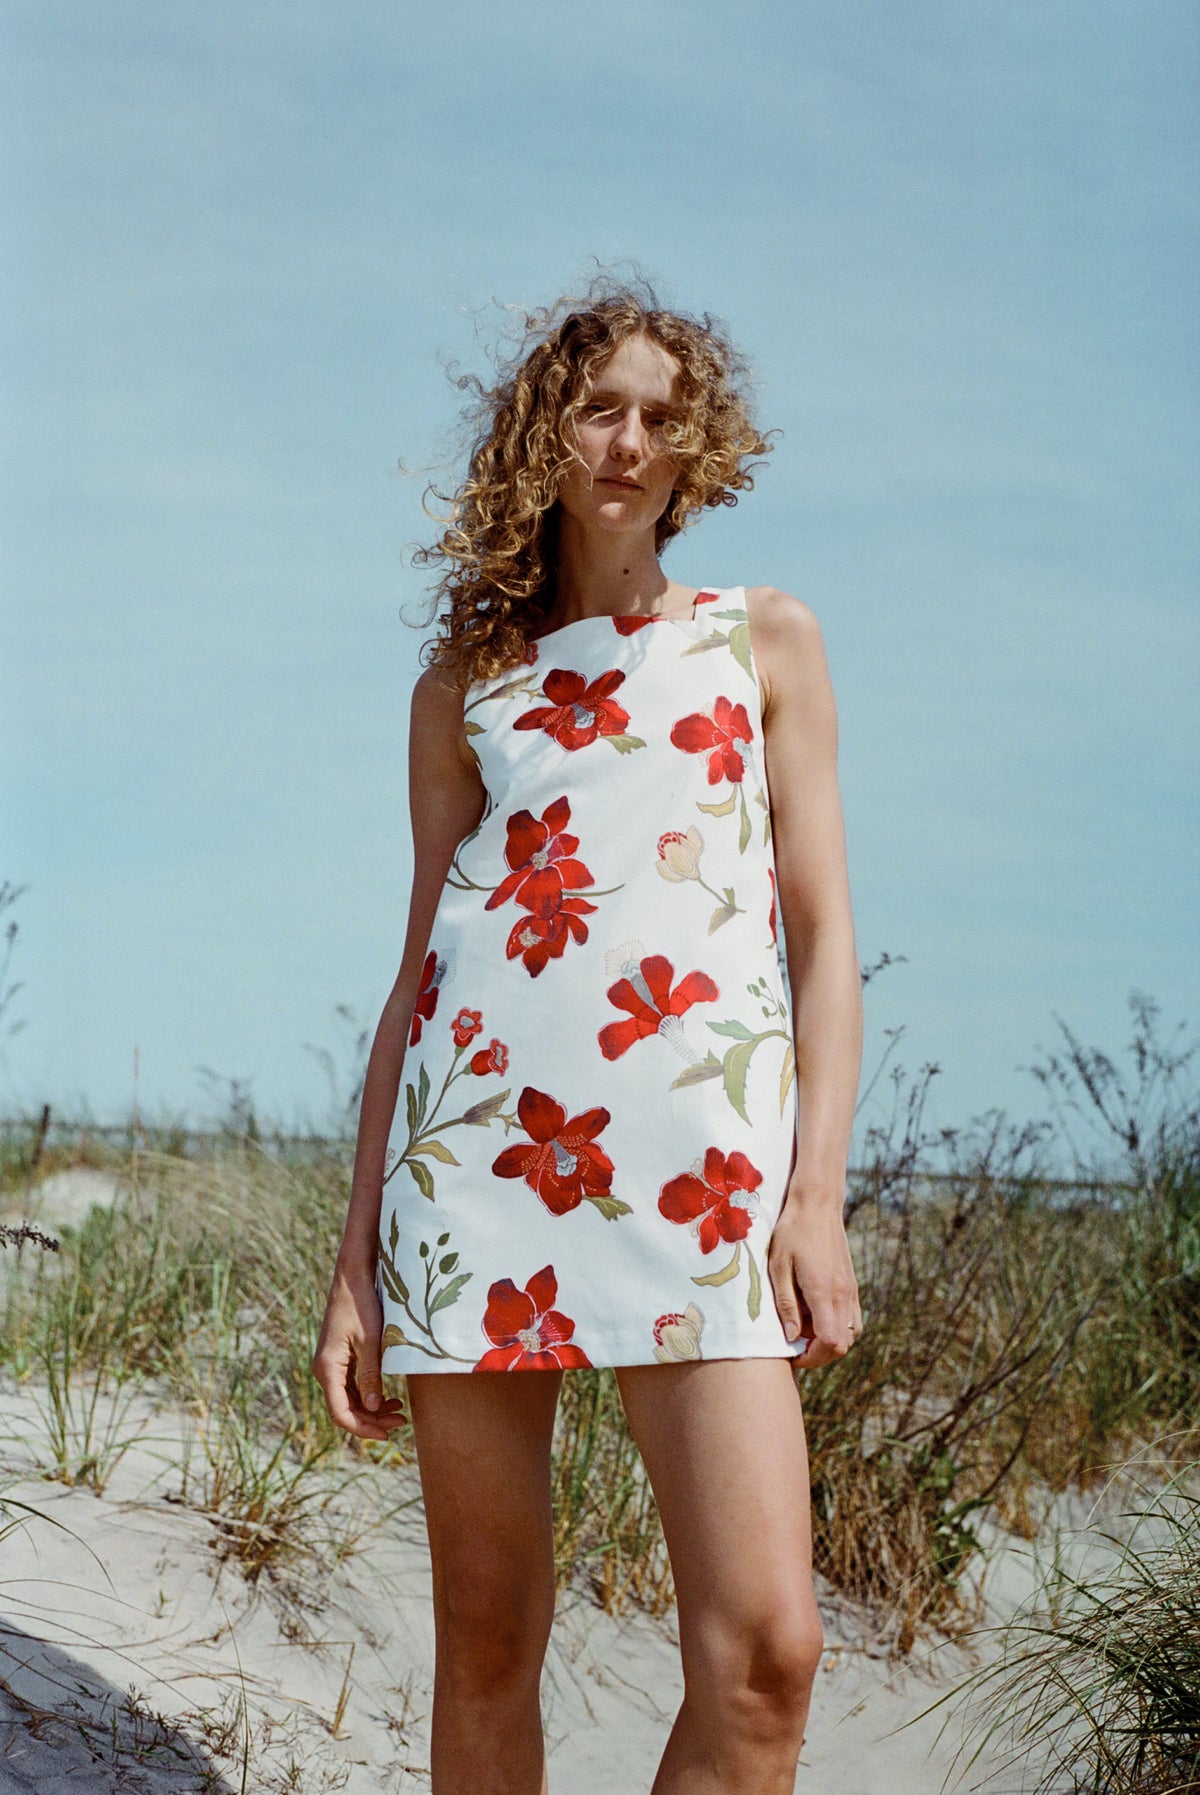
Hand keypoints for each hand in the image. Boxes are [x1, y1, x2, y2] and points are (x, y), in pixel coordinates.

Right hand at [311, 1261, 407, 1440]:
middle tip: (401, 1421)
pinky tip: (389, 1396)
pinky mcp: (339, 1358)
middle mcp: (325, 1370)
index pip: (341, 1413)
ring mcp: (331, 1365)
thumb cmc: (361, 1305)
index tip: (387, 1434)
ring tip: (400, 1410)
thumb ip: (370, 1375)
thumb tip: (373, 1408)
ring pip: (350, 1399)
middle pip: (345, 1409)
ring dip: (373, 1408)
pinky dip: (369, 1394)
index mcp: (327, 1369)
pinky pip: (352, 1386)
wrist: (352, 1277)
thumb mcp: (370, 1341)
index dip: (363, 1428)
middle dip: (372, 1420)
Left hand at [767, 1186, 861, 1369]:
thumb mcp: (778, 1267)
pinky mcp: (852, 1284)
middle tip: (796, 1347)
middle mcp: (843, 1294)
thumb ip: (786, 1305)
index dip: (813, 1358)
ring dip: (831, 1341)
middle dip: (820, 1355)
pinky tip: (817, 1316)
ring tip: (805, 1331)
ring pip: (851, 1334)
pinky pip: (854, 1319)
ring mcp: (851, 1290)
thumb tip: (792, 1338)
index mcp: (823, 1292)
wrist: (817, 1205)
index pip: (830, 1343)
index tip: (792, 1355)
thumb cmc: (792, 1232)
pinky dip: (839, 1327)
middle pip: (843, 1345)